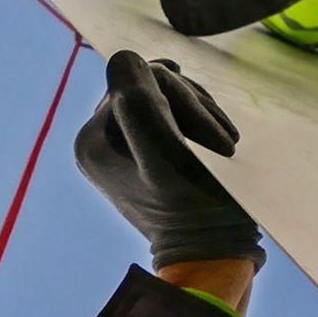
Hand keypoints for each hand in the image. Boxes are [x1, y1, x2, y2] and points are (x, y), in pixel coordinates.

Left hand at [74, 51, 262, 270]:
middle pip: (147, 85)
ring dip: (199, 113)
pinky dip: (196, 120)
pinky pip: (168, 111)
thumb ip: (141, 107)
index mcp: (91, 140)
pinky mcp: (141, 151)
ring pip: (162, 95)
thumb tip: (125, 57)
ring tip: (225, 146)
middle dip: (192, 106)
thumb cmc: (195, 213)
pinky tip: (216, 142)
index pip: (138, 81)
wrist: (211, 258)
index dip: (184, 100)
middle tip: (226, 142)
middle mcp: (96, 140)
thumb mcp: (168, 157)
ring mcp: (118, 145)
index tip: (216, 139)